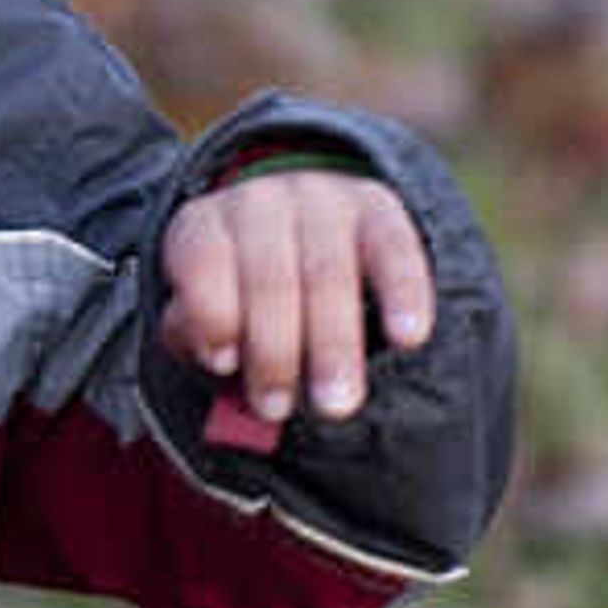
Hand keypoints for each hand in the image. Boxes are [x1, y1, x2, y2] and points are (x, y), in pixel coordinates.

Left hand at [159, 167, 437, 456]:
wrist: (292, 236)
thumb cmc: (234, 296)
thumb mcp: (200, 315)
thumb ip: (199, 338)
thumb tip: (223, 361)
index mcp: (203, 224)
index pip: (202, 261)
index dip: (212, 313)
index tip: (223, 364)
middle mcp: (259, 202)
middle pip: (268, 275)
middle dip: (273, 349)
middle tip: (277, 409)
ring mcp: (322, 198)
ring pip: (328, 271)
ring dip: (333, 342)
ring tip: (336, 403)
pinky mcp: (377, 207)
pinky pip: (395, 249)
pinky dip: (404, 294)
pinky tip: (408, 338)